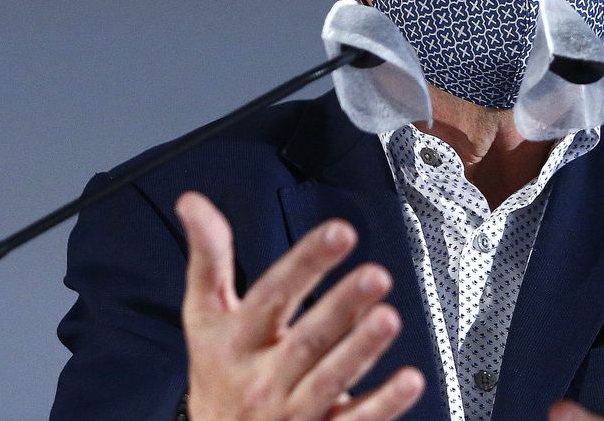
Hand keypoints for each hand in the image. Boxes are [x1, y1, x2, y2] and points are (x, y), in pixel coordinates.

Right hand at [175, 191, 424, 420]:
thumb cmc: (218, 375)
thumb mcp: (203, 318)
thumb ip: (208, 260)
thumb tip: (194, 203)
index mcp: (237, 341)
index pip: (271, 295)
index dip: (306, 263)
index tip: (339, 233)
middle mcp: (264, 377)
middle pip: (307, 340)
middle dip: (342, 306)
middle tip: (375, 276)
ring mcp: (293, 410)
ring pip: (331, 380)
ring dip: (362, 349)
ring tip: (388, 318)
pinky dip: (384, 403)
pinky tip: (409, 380)